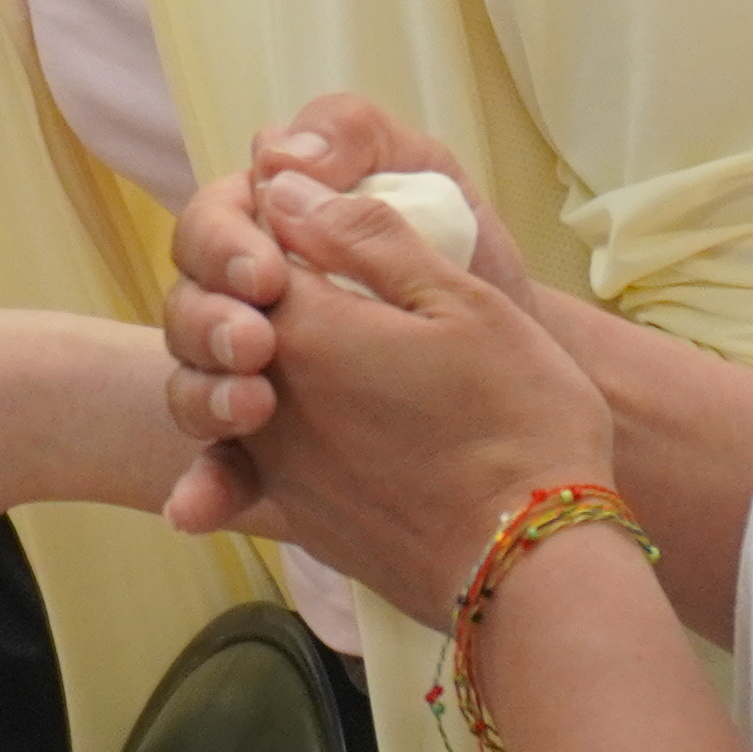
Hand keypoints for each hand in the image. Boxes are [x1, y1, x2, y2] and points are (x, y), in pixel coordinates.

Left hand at [156, 171, 614, 618]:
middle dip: (243, 294)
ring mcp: (276, 464)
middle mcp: (266, 397)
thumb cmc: (519, 421)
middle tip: (297, 289)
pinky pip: (240, 471)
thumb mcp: (465, 303)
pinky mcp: (298, 516)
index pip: (253, 248)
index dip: (277, 225)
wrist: (533, 564)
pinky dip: (231, 463)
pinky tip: (237, 469)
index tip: (316, 222)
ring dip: (235, 372)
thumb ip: (367, 237)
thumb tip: (282, 187)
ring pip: (220, 395)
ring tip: (288, 368)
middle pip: (219, 321)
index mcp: (305, 329)